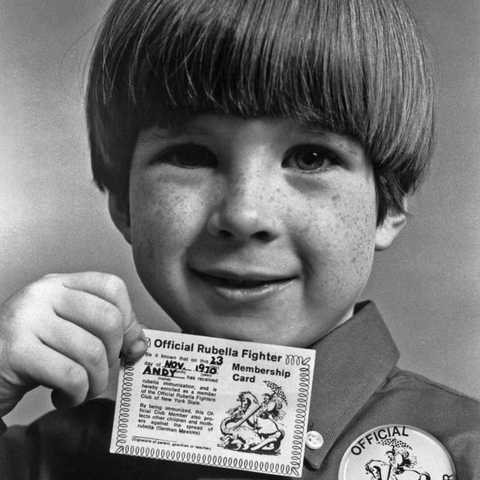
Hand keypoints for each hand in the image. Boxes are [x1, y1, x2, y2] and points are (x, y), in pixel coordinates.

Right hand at [0, 272, 146, 416]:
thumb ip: (103, 330)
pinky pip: (70, 375)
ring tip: (80, 389)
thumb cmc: (27, 352)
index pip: (112, 286)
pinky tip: (61, 396)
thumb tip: (141, 343)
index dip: (129, 318)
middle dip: (113, 354)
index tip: (127, 345)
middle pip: (109, 318)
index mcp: (60, 284)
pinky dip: (75, 394)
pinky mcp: (16, 351)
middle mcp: (44, 294)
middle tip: (99, 369)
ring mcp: (27, 319)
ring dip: (95, 382)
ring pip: (92, 351)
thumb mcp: (66, 330)